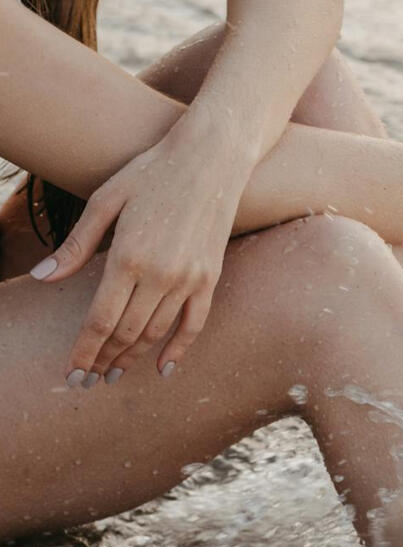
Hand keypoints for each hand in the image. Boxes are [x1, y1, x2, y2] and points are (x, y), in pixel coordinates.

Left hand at [31, 117, 250, 386]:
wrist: (211, 160)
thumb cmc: (152, 173)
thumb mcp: (104, 201)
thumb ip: (75, 246)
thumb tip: (42, 278)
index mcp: (128, 257)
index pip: (100, 319)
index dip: (84, 351)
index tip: (73, 373)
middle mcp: (161, 275)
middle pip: (126, 332)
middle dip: (103, 360)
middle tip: (87, 381)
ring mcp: (188, 280)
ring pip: (156, 332)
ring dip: (133, 357)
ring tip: (114, 374)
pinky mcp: (209, 279)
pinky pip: (193, 325)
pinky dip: (178, 350)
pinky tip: (162, 369)